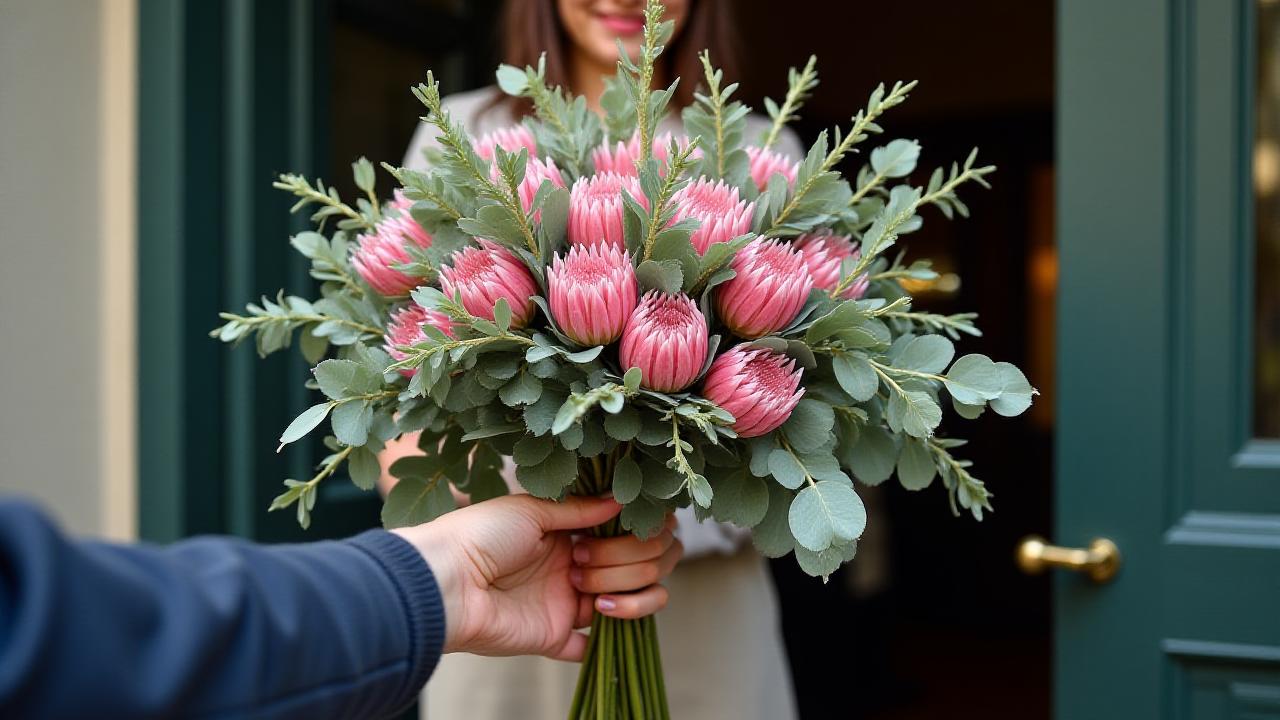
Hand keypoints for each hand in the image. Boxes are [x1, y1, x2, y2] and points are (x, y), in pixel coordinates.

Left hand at [392, 495, 681, 660]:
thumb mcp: (532, 509)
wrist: (445, 579)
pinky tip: (597, 614)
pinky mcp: (555, 636)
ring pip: (631, 602)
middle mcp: (574, 567)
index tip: (626, 524)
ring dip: (626, 592)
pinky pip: (595, 646)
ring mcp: (567, 603)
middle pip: (638, 567)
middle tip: (585, 557)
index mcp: (569, 534)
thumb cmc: (481, 534)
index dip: (636, 532)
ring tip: (587, 589)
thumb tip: (621, 499)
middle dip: (627, 560)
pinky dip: (609, 634)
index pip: (628, 534)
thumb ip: (580, 509)